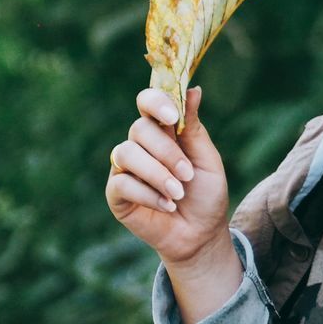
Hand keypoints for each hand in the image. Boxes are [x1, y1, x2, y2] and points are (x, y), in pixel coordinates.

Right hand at [106, 85, 230, 266]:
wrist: (200, 233)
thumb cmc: (205, 192)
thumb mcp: (206, 158)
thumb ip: (194, 127)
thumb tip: (194, 90)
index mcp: (163, 129)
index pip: (148, 101)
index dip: (156, 103)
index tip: (173, 118)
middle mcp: (140, 144)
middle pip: (139, 128)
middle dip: (166, 152)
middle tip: (188, 174)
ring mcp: (125, 168)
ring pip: (127, 153)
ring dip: (157, 174)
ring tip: (179, 193)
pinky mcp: (116, 193)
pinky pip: (122, 183)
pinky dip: (148, 194)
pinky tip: (167, 205)